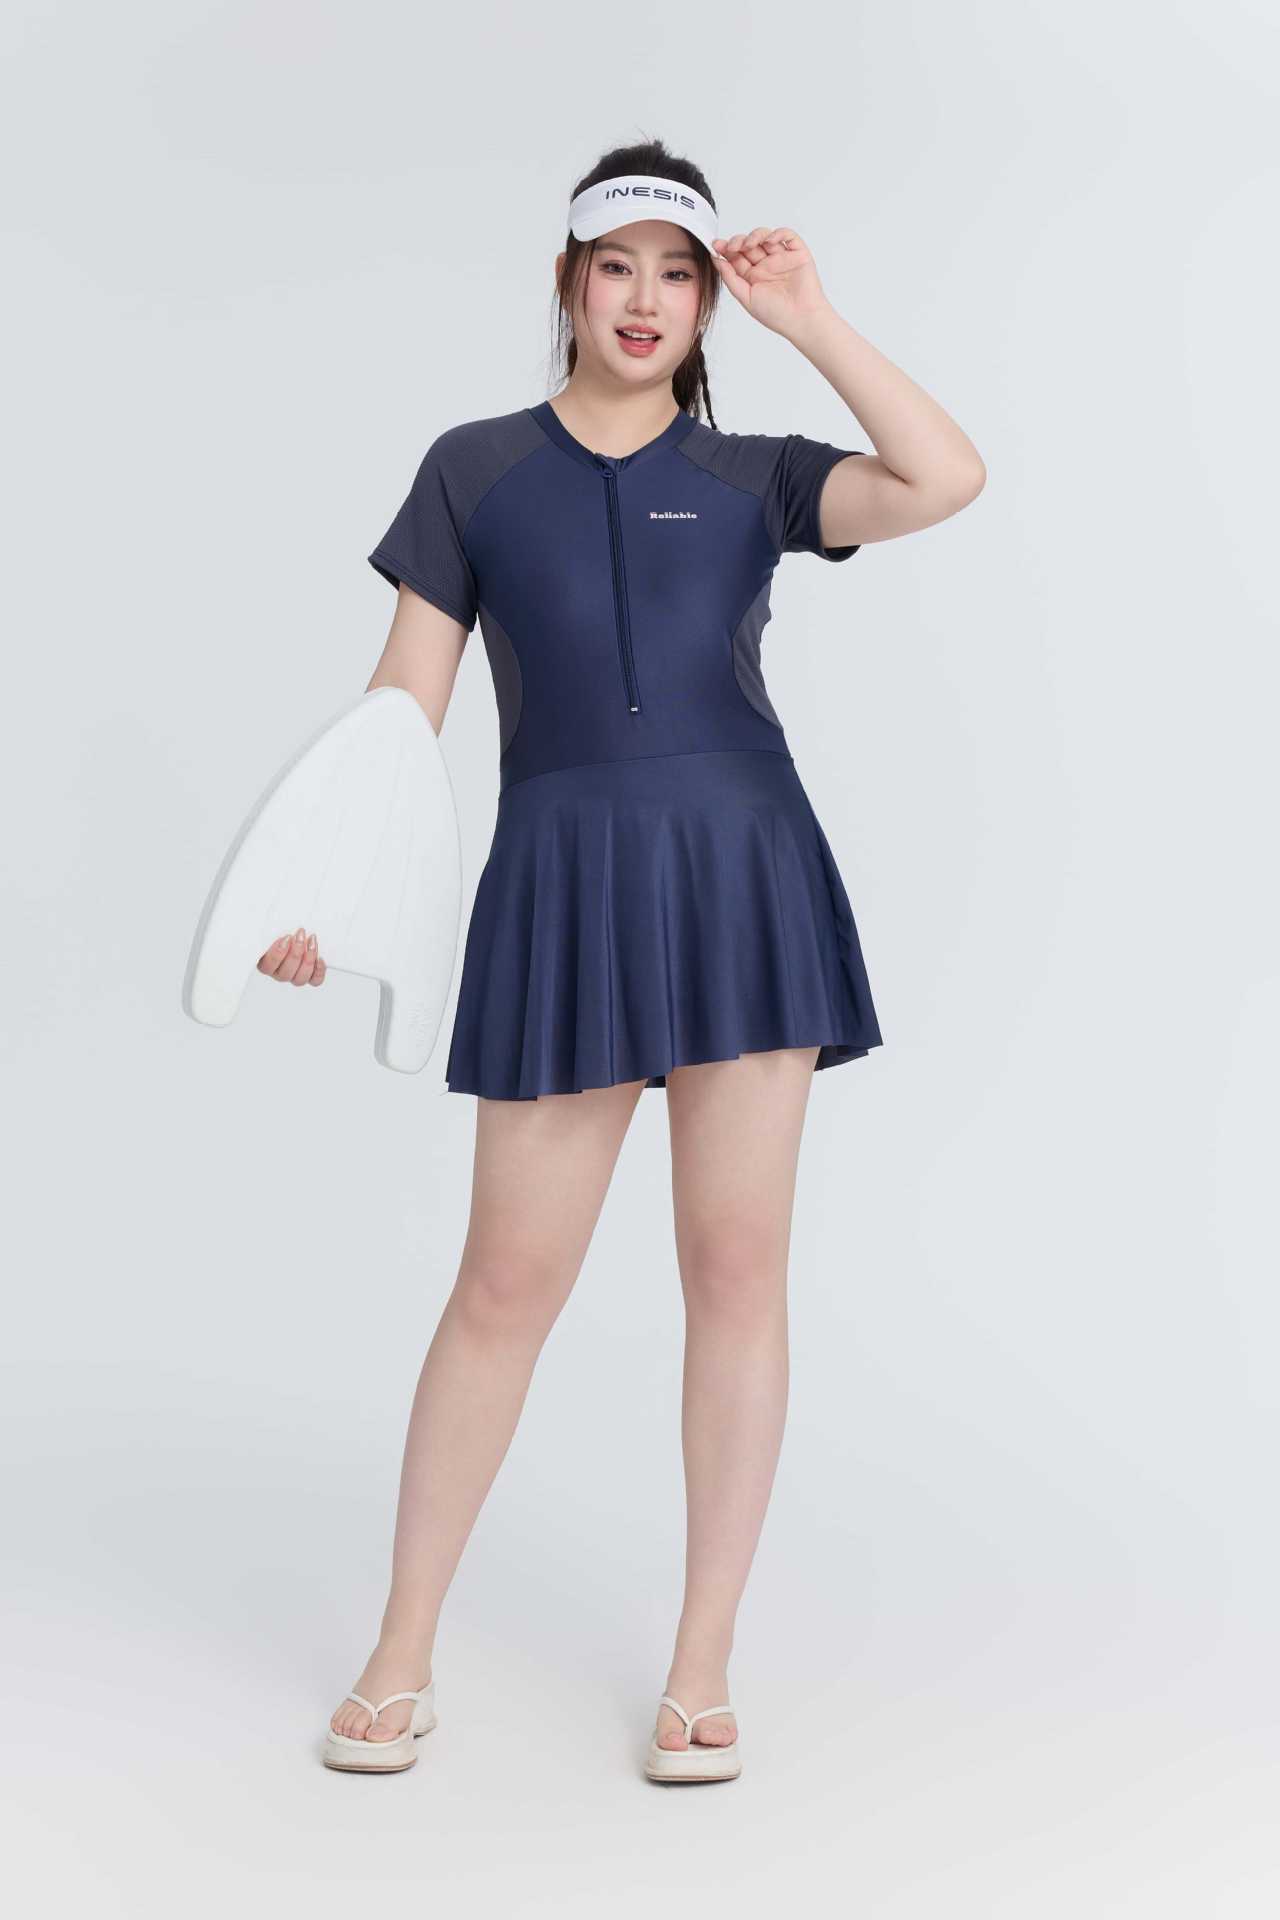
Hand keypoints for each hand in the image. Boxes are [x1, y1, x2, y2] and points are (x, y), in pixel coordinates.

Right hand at [258, 926, 326, 985]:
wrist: (300, 929)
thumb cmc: (282, 926)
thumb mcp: (272, 927)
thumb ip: (269, 933)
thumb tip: (273, 933)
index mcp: (265, 963)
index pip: (267, 967)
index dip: (277, 954)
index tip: (286, 938)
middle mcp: (279, 973)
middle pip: (285, 974)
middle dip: (295, 953)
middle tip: (300, 935)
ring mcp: (294, 976)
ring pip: (300, 979)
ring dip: (308, 960)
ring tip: (312, 941)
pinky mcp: (310, 976)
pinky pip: (315, 981)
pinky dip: (319, 971)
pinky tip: (320, 958)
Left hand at [709, 227, 832, 337]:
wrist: (801, 319)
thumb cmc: (776, 314)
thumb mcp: (746, 297)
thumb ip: (730, 278)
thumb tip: (716, 260)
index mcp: (753, 276)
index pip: (737, 257)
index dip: (726, 249)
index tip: (716, 245)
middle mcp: (766, 265)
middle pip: (749, 244)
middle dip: (737, 241)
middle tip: (731, 246)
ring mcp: (782, 258)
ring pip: (765, 236)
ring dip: (755, 235)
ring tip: (749, 244)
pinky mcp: (797, 254)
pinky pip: (788, 236)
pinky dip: (778, 233)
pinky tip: (769, 241)